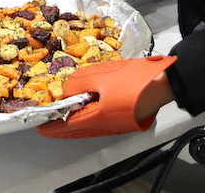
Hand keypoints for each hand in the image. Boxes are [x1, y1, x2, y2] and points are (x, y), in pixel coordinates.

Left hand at [37, 56, 176, 138]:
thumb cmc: (135, 79)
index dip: (52, 126)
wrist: (164, 83)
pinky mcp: (126, 118)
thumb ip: (77, 84)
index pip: (68, 126)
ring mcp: (118, 124)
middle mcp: (108, 126)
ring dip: (77, 119)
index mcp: (99, 118)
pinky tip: (88, 105)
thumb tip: (67, 92)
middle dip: (63, 125)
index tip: (41, 127)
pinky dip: (90, 115)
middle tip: (50, 121)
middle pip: (79, 128)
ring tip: (66, 112)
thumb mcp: (99, 75)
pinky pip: (102, 120)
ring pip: (91, 124)